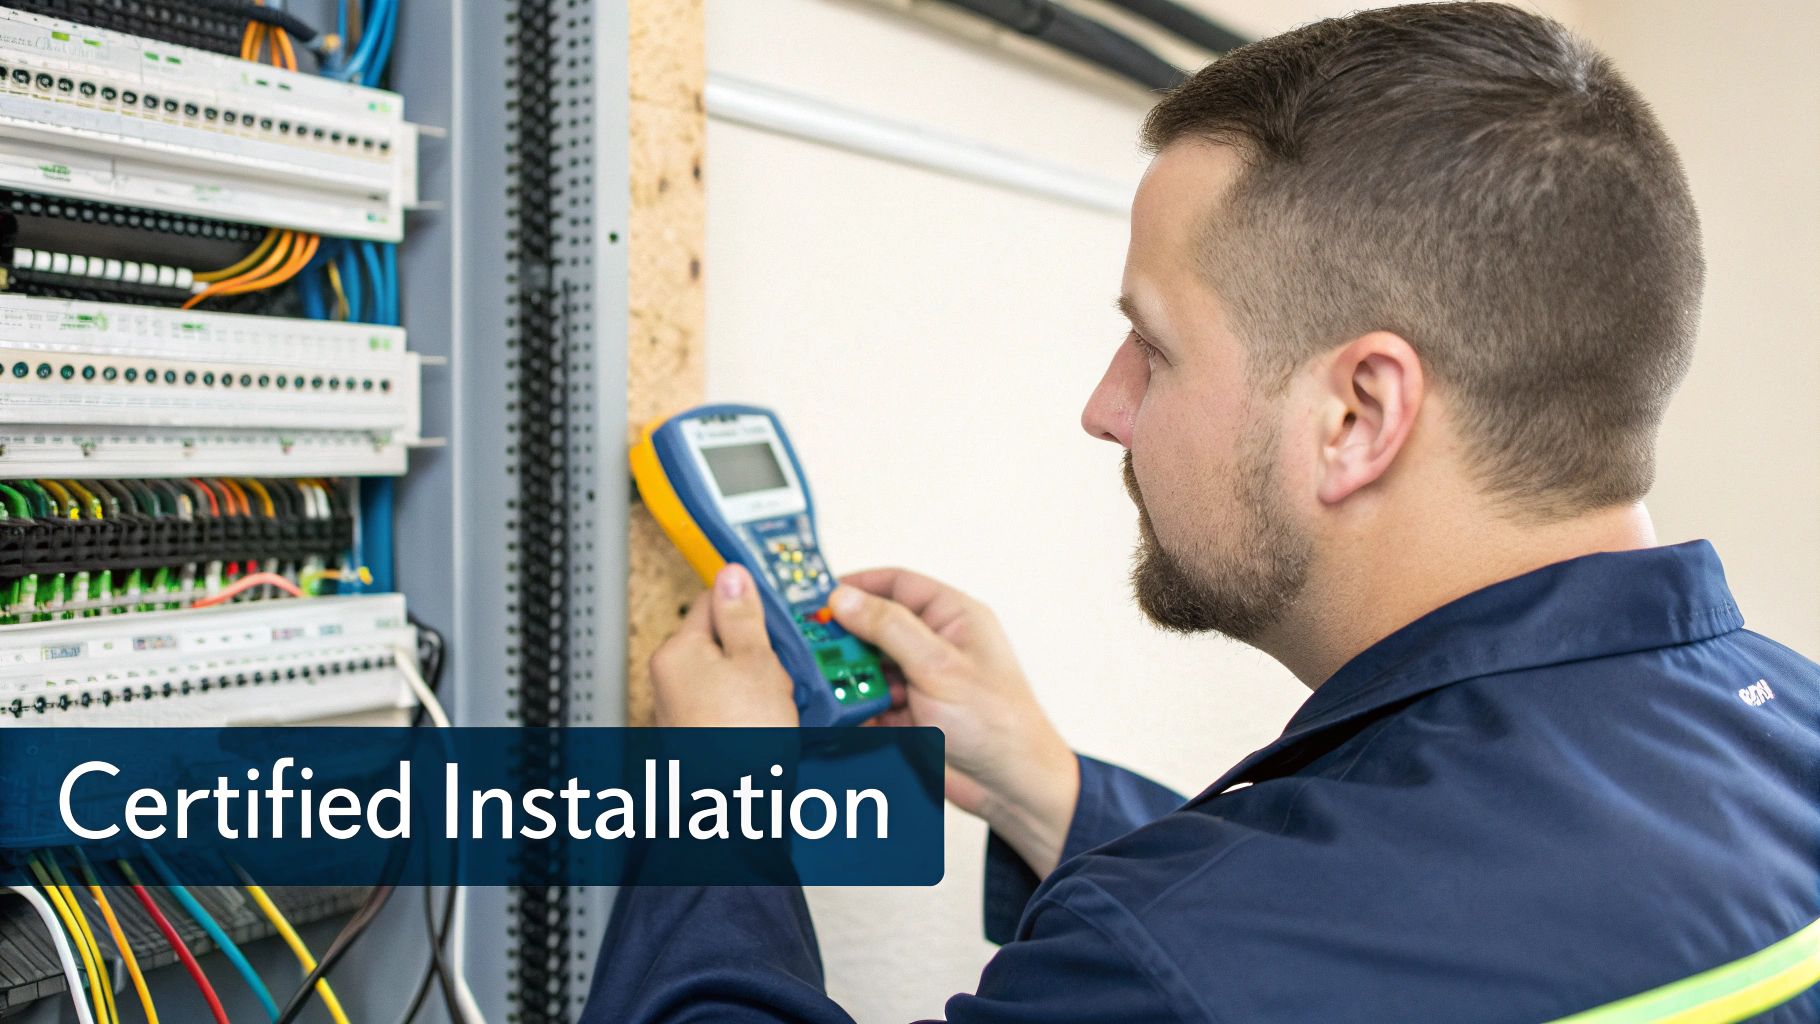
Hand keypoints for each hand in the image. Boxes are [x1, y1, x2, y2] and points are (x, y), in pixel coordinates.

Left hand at [649, 564, 799, 727]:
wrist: (734, 808)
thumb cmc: (740, 741)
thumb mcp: (756, 661)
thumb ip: (743, 616)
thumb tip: (732, 575)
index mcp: (678, 651)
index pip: (711, 601)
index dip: (748, 604)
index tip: (773, 613)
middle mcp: (670, 678)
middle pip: (721, 640)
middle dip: (757, 650)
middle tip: (781, 666)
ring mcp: (682, 709)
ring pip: (729, 675)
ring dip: (758, 682)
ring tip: (778, 701)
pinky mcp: (697, 735)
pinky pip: (729, 705)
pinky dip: (752, 709)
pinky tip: (771, 724)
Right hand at [831, 569, 1078, 876]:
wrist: (1012, 788)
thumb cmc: (999, 722)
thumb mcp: (938, 665)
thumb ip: (889, 628)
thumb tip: (846, 598)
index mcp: (952, 617)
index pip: (896, 585)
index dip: (857, 586)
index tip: (819, 596)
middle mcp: (935, 645)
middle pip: (874, 628)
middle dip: (842, 639)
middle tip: (809, 647)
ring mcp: (920, 681)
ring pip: (867, 668)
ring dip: (845, 678)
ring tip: (822, 686)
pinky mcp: (908, 714)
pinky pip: (869, 703)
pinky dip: (852, 708)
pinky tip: (836, 715)